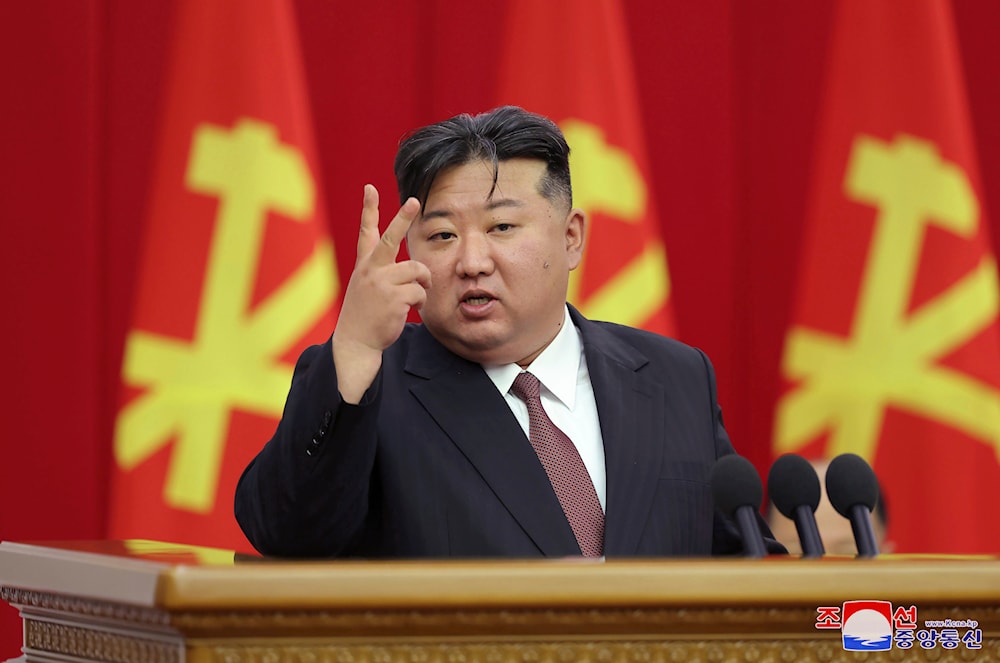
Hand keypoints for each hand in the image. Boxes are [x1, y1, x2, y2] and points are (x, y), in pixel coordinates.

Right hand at [332, 185, 430, 402]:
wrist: (356, 342)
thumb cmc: (365, 314)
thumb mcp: (367, 287)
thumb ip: (382, 272)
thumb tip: (415, 268)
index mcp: (365, 265)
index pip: (367, 232)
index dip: (369, 209)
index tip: (370, 188)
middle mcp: (371, 270)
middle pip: (392, 239)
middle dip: (403, 218)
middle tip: (415, 201)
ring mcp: (382, 283)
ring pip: (417, 271)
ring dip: (422, 284)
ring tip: (412, 296)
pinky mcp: (394, 298)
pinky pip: (420, 291)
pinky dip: (420, 301)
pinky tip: (409, 309)